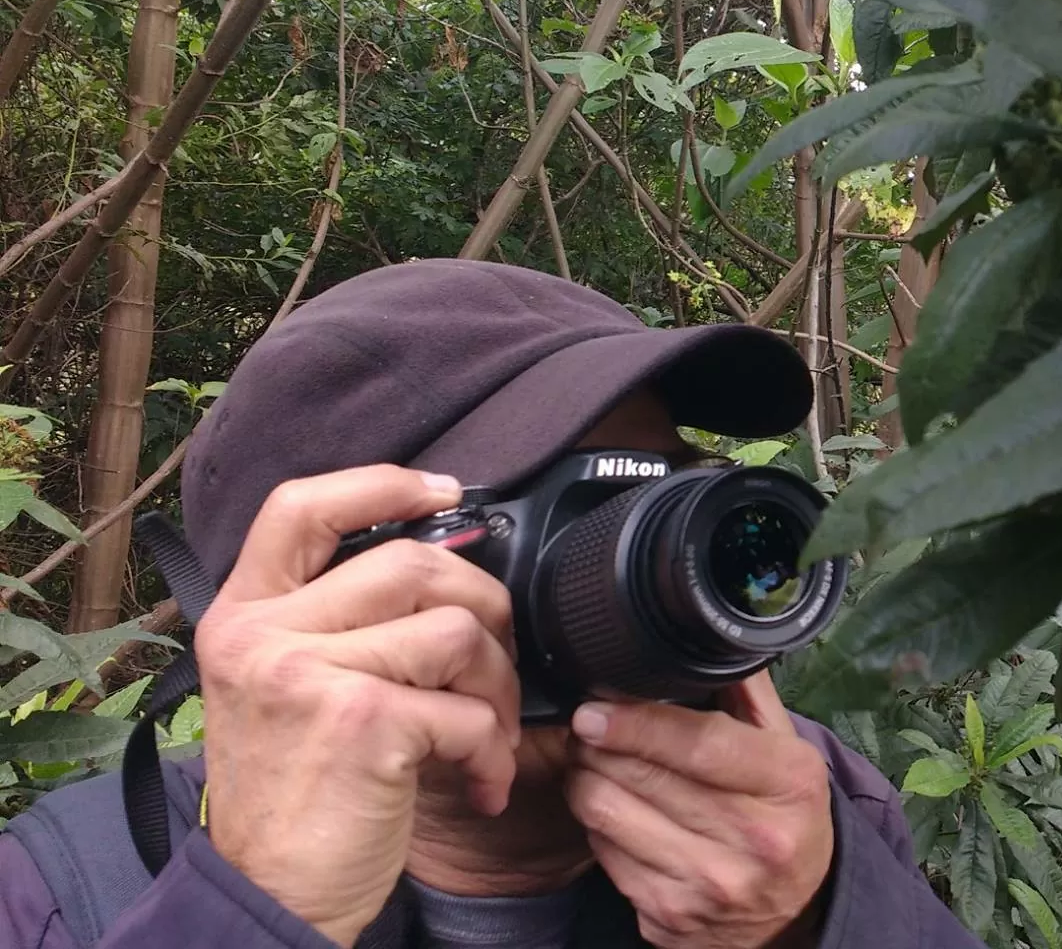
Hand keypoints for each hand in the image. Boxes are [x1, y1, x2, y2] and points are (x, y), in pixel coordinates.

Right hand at [196, 466, 522, 946]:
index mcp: (243, 616)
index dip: (381, 483)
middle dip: (483, 609)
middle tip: (494, 666)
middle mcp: (263, 635)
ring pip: (455, 629)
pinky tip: (481, 783)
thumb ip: (337, 622)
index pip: (300, 506)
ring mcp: (308, 675)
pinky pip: (467, 708)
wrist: (271, 897)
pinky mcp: (360, 722)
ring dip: (499, 686)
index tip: (444, 494)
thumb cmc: (298, 795)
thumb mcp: (286, 690)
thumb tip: (443, 562)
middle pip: (411, 563)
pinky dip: (494, 750)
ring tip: (490, 736)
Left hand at [564, 674, 834, 948]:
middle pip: (644, 777)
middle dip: (600, 744)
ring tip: (592, 761)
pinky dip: (597, 825)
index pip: (701, 744)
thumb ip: (749, 697)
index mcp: (790, 785)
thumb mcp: (789, 753)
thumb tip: (708, 637)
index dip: (639, 724)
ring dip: (587, 780)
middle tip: (586, 724)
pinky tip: (611, 809)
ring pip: (608, 815)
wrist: (792, 912)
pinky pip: (604, 855)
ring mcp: (708, 884)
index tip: (596, 707)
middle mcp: (754, 840)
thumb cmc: (785, 817)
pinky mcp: (668, 917)